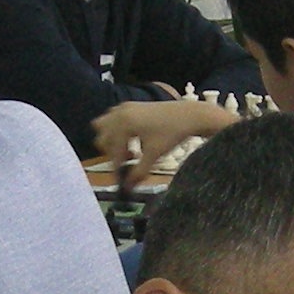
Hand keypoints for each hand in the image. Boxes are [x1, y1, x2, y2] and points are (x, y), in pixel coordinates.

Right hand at [93, 98, 229, 180]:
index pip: (113, 150)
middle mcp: (120, 113)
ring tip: (129, 149)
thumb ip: (138, 172)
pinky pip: (113, 119)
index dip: (117, 167)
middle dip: (113, 152)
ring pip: (104, 127)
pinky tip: (133, 139)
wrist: (189, 115)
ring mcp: (124, 107)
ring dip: (112, 140)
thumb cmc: (173, 133)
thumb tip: (127, 187)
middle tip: (129, 160)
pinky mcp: (130, 106)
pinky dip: (118, 131)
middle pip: (103, 138)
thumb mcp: (155, 155)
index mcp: (124, 123)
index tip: (121, 179)